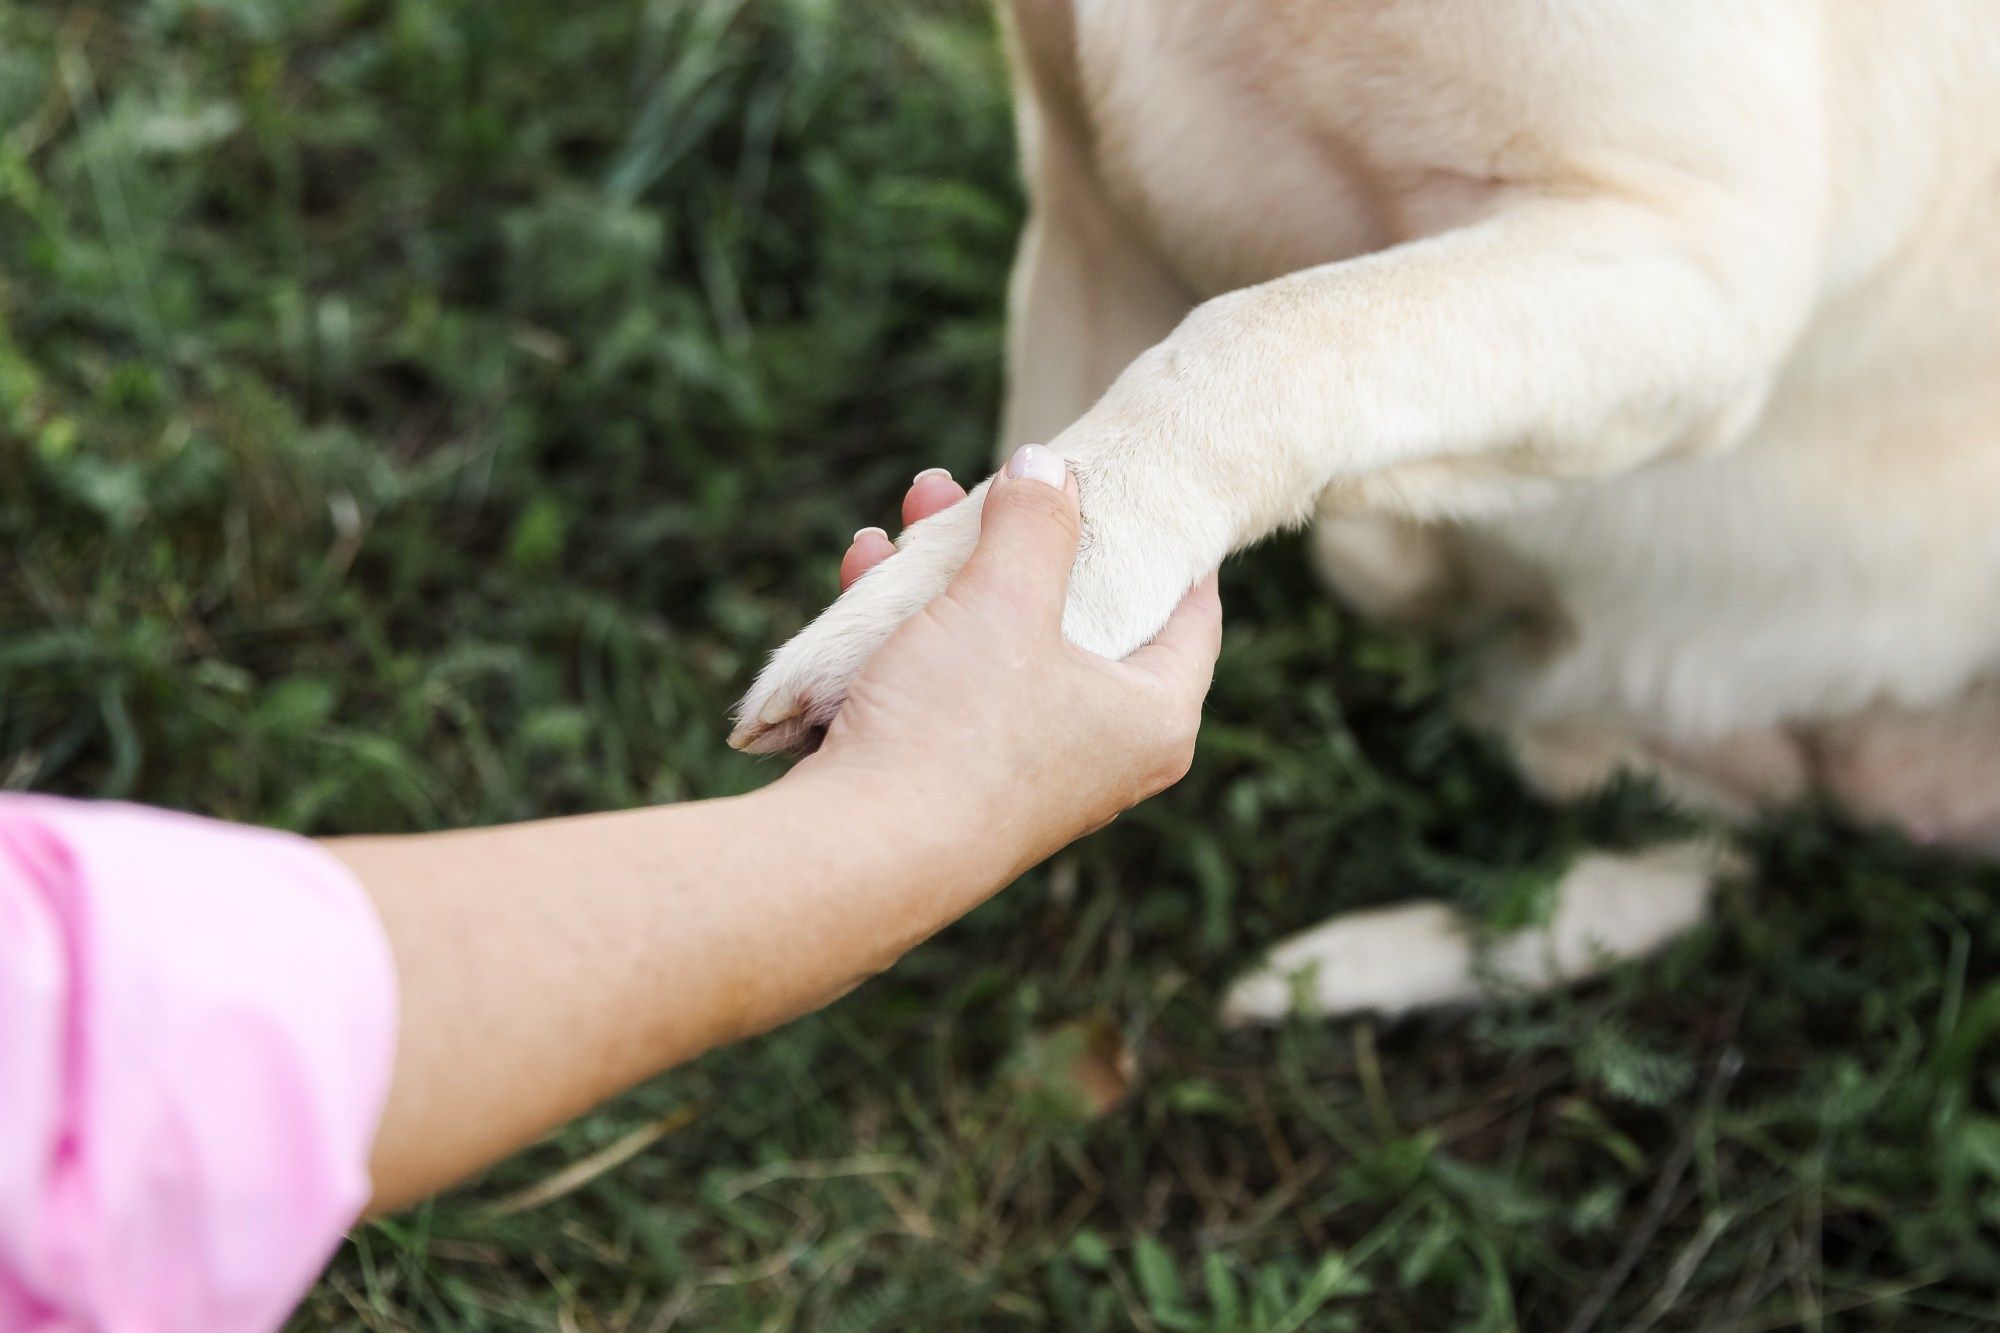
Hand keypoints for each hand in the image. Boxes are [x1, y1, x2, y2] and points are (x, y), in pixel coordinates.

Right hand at [786, 451, 1222, 899]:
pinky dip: (913, 626)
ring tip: (917, 506)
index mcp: (1152, 718)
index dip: (1170, 545)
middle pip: (1080, 617)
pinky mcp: (954, 779)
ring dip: (954, 573)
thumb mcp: (1007, 600)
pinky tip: (866, 568)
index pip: (1192, 615)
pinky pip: (947, 681)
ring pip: (1000, 642)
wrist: (859, 854)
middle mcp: (1102, 753)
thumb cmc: (958, 730)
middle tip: (998, 483)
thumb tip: (1049, 467)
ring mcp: (1026, 771)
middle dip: (1026, 540)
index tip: (1148, 492)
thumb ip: (1037, 522)